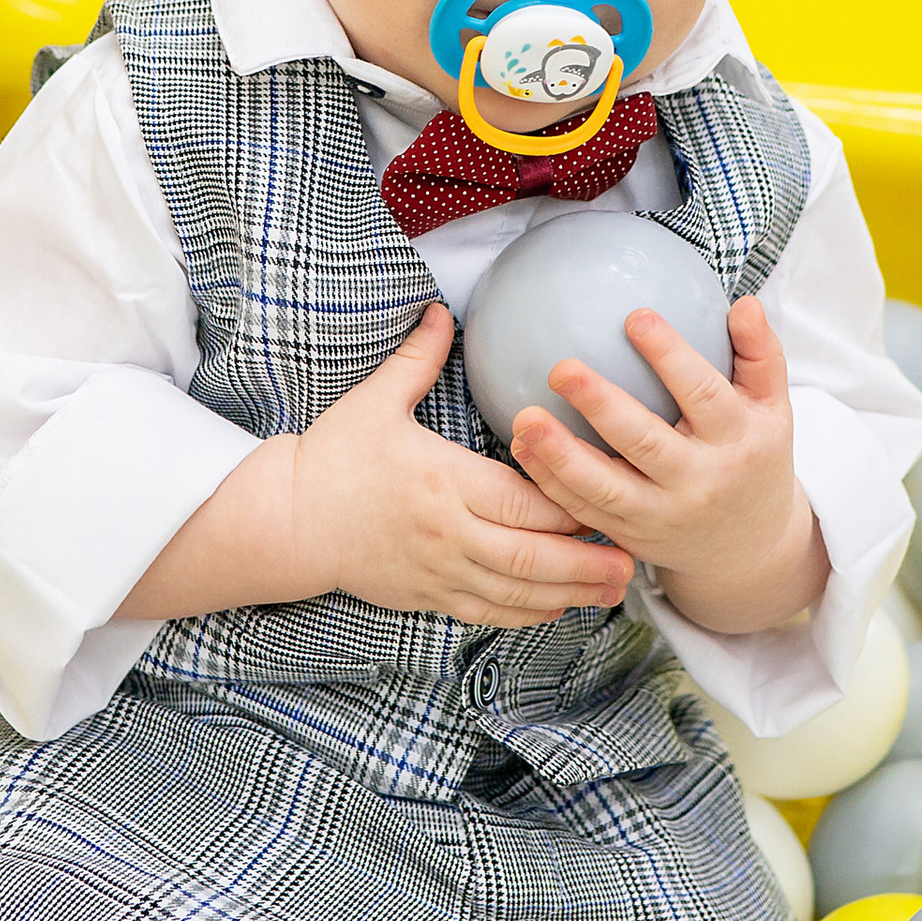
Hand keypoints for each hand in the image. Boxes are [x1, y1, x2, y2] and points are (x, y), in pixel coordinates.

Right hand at [130, 307, 633, 629]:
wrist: (288, 522)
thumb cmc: (333, 458)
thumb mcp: (373, 401)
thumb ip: (417, 358)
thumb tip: (442, 308)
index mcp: (441, 479)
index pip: (520, 498)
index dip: (569, 502)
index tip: (610, 495)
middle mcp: (446, 532)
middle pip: (530, 552)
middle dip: (586, 559)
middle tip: (633, 558)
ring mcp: (438, 570)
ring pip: (515, 590)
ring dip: (569, 592)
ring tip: (614, 589)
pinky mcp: (427, 596)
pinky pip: (487, 612)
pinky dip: (527, 612)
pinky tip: (559, 606)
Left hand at [510, 294, 827, 638]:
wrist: (748, 546)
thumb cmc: (754, 458)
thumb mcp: (773, 409)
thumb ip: (761, 354)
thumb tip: (745, 304)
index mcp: (737, 441)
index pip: (704, 394)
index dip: (671, 356)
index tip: (635, 317)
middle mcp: (699, 482)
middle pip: (646, 443)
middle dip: (601, 406)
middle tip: (561, 368)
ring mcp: (662, 515)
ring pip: (605, 488)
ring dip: (560, 454)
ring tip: (526, 417)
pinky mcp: (631, 536)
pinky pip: (585, 510)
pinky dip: (550, 483)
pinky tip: (522, 448)